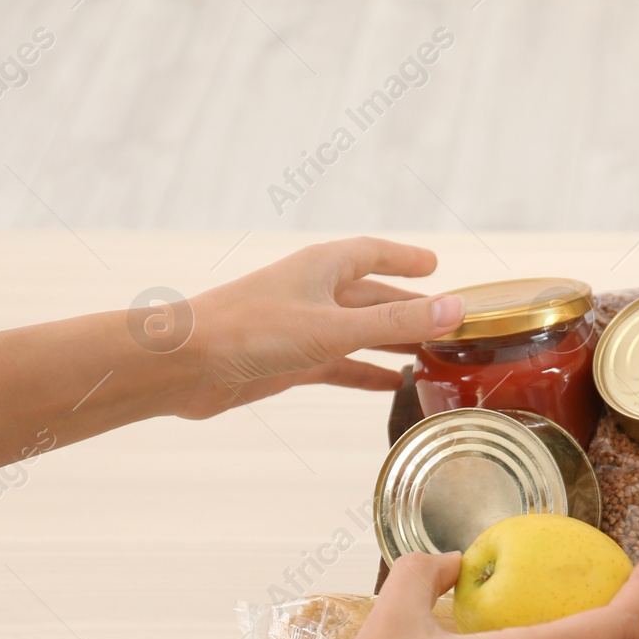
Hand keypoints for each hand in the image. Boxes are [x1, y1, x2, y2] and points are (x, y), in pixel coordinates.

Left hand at [171, 237, 465, 418]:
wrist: (185, 365)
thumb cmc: (250, 331)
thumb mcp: (334, 327)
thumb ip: (396, 321)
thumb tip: (454, 310)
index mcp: (322, 268)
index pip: (374, 253)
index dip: (405, 258)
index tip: (436, 266)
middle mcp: (313, 293)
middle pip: (372, 295)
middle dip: (408, 307)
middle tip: (446, 320)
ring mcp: (302, 328)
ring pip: (359, 332)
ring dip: (392, 342)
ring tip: (429, 356)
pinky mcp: (290, 361)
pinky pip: (340, 364)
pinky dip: (365, 373)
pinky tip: (389, 385)